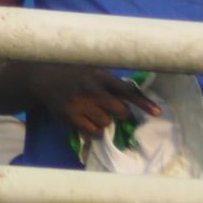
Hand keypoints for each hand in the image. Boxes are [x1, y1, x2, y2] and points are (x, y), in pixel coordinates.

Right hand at [27, 64, 159, 136]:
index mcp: (101, 75)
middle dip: (122, 114)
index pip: (127, 90)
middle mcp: (92, 89)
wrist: (45, 77)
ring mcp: (80, 104)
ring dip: (106, 121)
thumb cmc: (76, 74)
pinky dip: (96, 130)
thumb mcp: (94, 70)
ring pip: (107, 122)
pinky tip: (90, 122)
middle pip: (120, 111)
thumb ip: (113, 82)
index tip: (157, 112)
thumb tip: (136, 96)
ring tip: (96, 113)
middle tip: (116, 111)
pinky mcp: (70, 116)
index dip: (144, 102)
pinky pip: (93, 132)